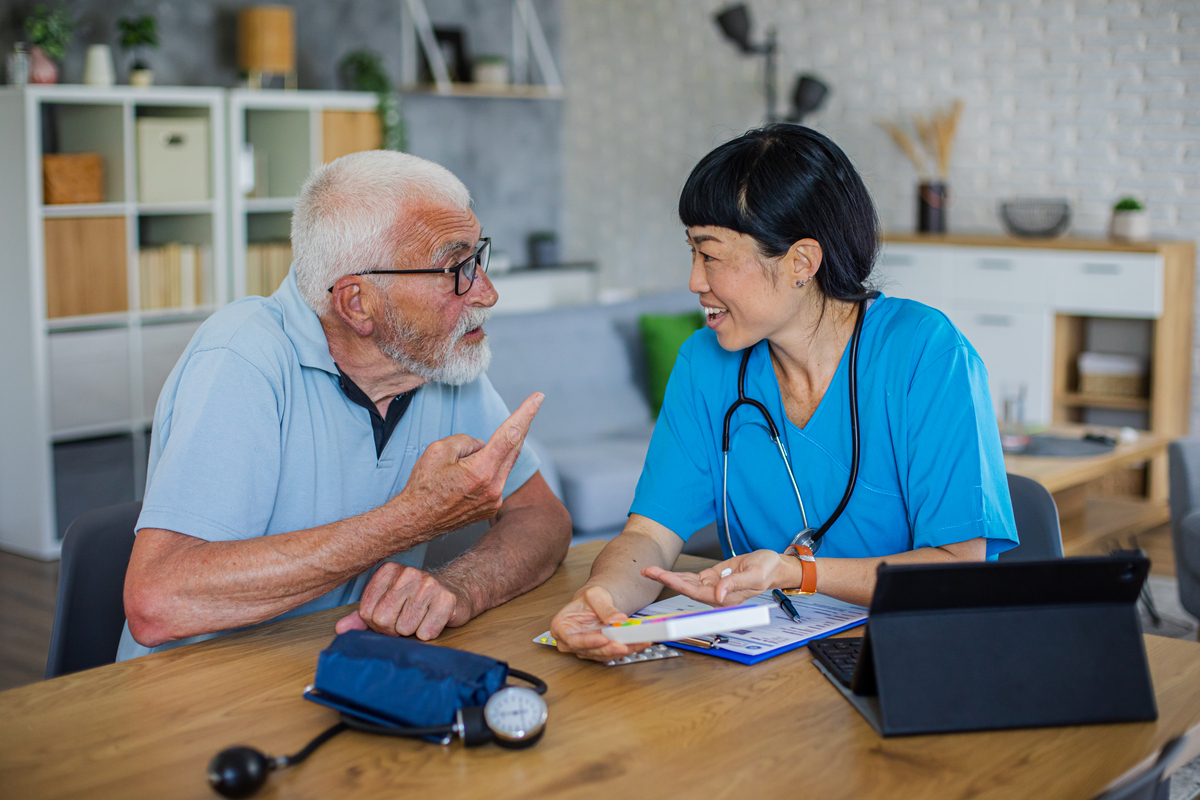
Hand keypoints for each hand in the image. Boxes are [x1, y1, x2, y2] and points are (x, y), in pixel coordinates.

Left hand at [335, 562, 470, 640]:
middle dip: (394, 629)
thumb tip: (340, 629)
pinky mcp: (446, 599)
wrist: (455, 592)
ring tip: (422, 617)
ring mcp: (428, 584)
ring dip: (413, 631)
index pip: (366, 612)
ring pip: (405, 628)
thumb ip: (362, 616)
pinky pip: (426, 632)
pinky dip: (429, 632)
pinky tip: (434, 619)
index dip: (378, 623)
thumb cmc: (416, 601)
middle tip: (406, 620)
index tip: (392, 615)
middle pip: (383, 620)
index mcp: (388, 571)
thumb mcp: (386, 604)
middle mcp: (407, 573)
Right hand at [392, 393, 542, 540]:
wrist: (415, 521)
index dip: (525, 413)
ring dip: (495, 452)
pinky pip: (496, 478)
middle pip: (514, 448)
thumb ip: (466, 441)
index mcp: (481, 471)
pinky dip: (488, 469)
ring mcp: (494, 500)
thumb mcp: (438, 450)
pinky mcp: (491, 507)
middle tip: (533, 404)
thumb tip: (483, 445)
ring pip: (504, 464)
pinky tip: (466, 476)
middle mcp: (494, 488)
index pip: (510, 435)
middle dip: (521, 425)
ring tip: (463, 461)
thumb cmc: (423, 486)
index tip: (538, 398)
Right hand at [549, 585, 652, 662]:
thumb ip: (605, 608)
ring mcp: (583, 649)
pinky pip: (611, 654)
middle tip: (624, 645)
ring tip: (636, 643)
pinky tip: (636, 644)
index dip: (588, 641)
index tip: (603, 639)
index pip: (572, 638)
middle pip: (589, 650)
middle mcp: (569, 641)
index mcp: (561, 626)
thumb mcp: (596, 595)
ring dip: (621, 650)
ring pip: (602, 654)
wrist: (596, 603)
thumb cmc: (589, 599)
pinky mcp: (597, 652)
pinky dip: (625, 649)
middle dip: (609, 649)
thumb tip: (617, 618)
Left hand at [641, 549, 797, 605]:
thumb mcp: (754, 574)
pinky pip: (693, 577)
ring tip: (650, 571)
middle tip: (648, 571)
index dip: (678, 584)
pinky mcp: (714, 578)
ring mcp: (714, 587)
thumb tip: (718, 594)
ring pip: (687, 583)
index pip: (696, 592)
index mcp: (725, 597)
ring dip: (669, 577)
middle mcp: (717, 594)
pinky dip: (680, 574)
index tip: (663, 577)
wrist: (774, 566)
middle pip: (686, 588)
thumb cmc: (767, 570)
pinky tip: (667, 572)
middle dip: (666, 579)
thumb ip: (735, 584)